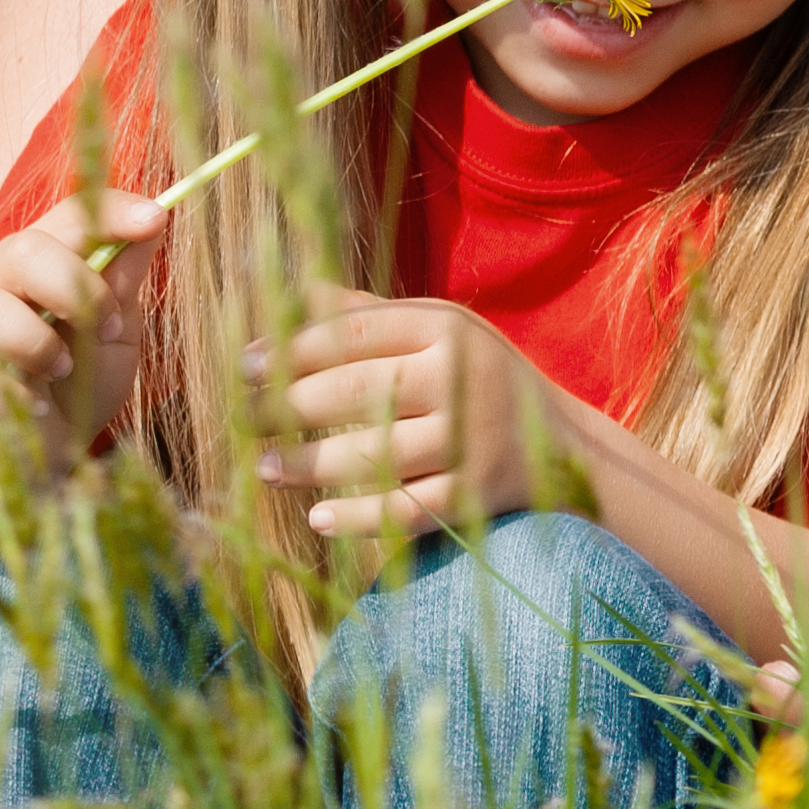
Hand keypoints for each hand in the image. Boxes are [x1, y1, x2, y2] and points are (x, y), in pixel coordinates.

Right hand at [0, 186, 162, 474]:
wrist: (33, 452)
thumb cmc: (77, 382)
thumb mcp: (115, 333)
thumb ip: (123, 282)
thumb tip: (152, 220)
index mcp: (42, 264)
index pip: (69, 217)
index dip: (109, 212)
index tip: (153, 219)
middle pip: (20, 251)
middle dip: (73, 286)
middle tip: (104, 330)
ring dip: (34, 342)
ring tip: (63, 372)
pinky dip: (11, 396)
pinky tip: (35, 408)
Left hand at [245, 289, 556, 539]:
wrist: (566, 449)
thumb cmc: (480, 378)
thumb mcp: (439, 332)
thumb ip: (366, 317)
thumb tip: (287, 291)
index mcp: (447, 329)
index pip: (352, 335)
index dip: (290, 349)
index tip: (243, 366)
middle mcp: (461, 378)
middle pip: (354, 393)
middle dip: (285, 408)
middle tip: (241, 419)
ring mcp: (470, 439)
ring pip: (371, 455)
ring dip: (308, 464)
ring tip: (266, 466)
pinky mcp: (475, 494)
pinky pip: (403, 511)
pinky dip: (357, 517)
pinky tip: (317, 517)